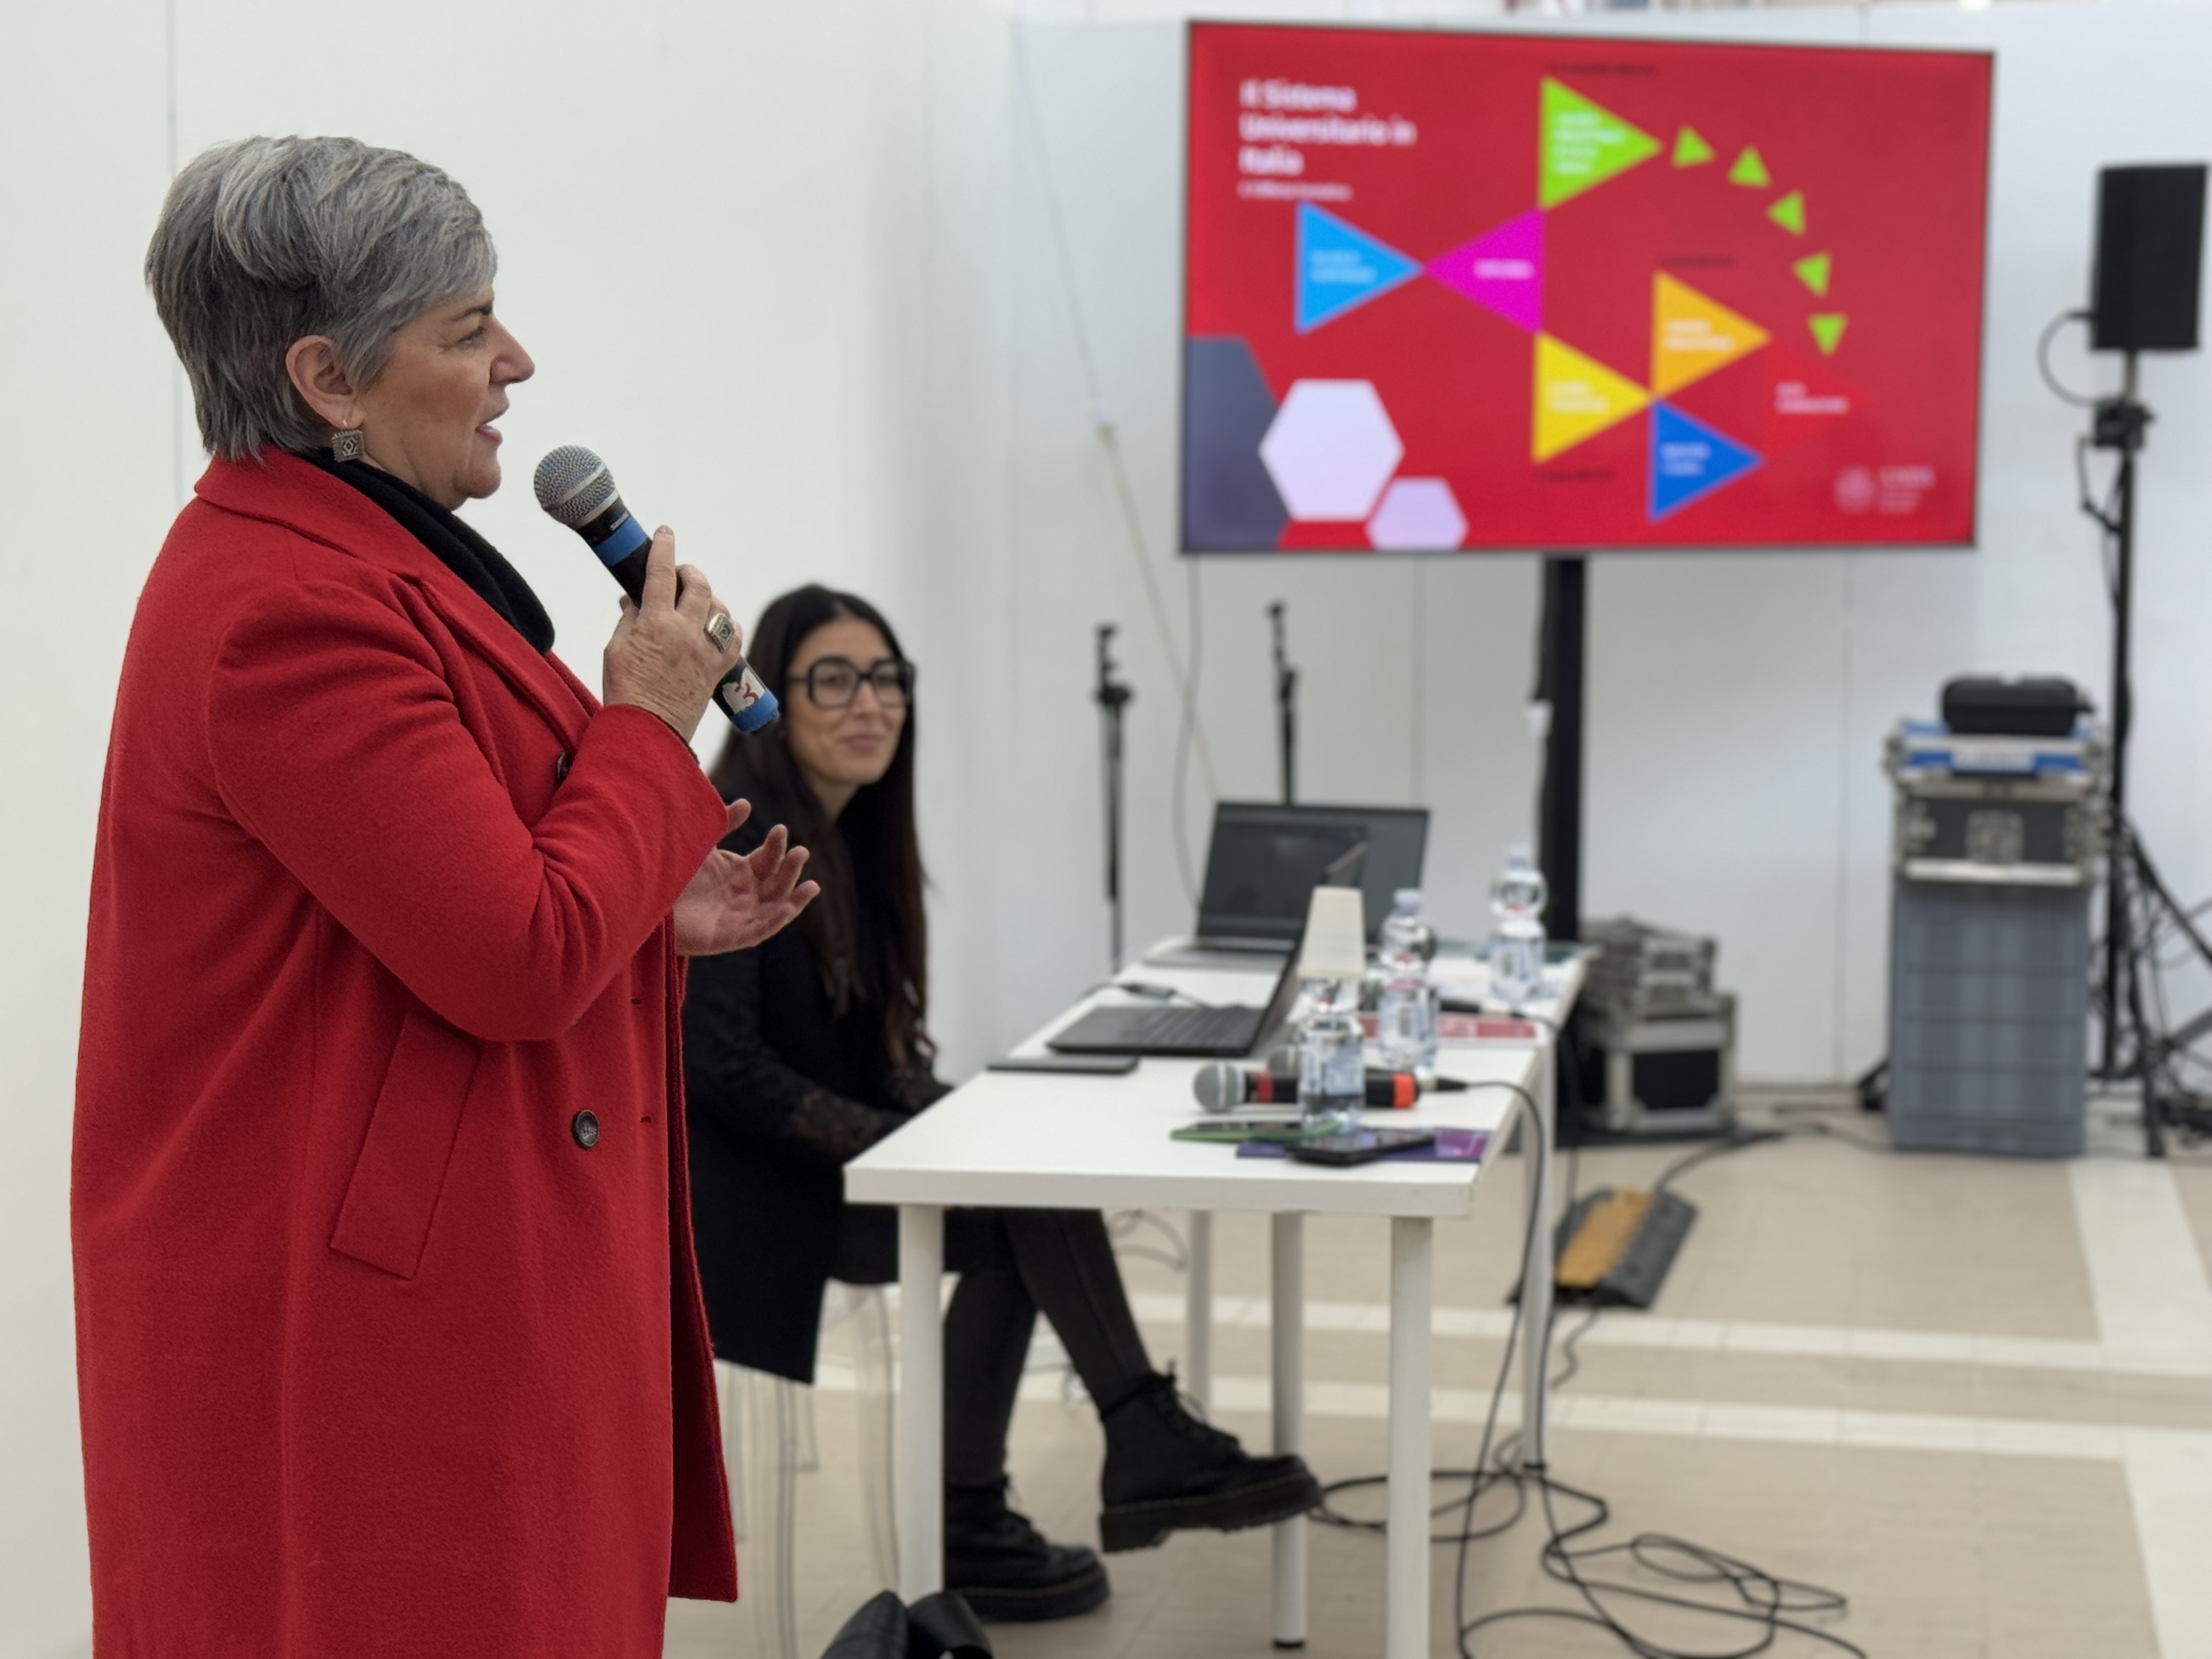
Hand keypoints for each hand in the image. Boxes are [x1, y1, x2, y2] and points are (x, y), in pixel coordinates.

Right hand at [603, 527, 744, 742]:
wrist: (648, 732)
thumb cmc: (626, 691)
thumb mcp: (616, 648)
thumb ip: (629, 619)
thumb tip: (635, 600)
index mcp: (656, 624)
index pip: (662, 574)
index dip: (663, 548)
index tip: (665, 533)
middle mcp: (686, 633)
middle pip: (699, 586)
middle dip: (689, 572)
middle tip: (679, 573)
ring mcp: (707, 651)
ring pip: (720, 609)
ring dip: (709, 598)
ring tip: (696, 600)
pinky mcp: (719, 669)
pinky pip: (733, 637)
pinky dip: (727, 626)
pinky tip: (716, 625)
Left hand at [673, 798, 819, 956]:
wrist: (642, 901)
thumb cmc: (670, 873)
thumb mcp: (700, 844)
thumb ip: (723, 825)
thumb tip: (747, 803)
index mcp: (740, 873)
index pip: (767, 859)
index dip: (776, 846)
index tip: (779, 830)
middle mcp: (744, 895)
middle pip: (776, 883)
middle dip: (791, 869)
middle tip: (801, 852)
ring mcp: (739, 917)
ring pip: (775, 908)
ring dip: (795, 898)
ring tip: (812, 885)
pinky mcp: (729, 937)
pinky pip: (758, 931)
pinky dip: (774, 922)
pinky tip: (787, 909)